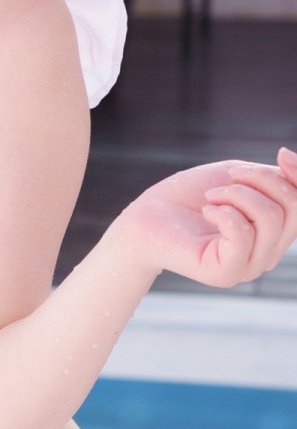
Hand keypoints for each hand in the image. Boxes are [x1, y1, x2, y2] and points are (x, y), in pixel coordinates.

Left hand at [114, 146, 296, 288]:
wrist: (146, 217)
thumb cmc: (189, 197)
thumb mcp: (237, 178)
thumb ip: (271, 177)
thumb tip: (289, 159)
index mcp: (275, 233)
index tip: (280, 154)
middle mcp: (267, 254)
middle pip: (292, 208)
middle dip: (260, 179)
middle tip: (228, 177)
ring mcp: (248, 267)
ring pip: (270, 219)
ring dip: (236, 194)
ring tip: (211, 197)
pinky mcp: (225, 273)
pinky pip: (242, 235)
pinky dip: (224, 212)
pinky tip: (207, 211)